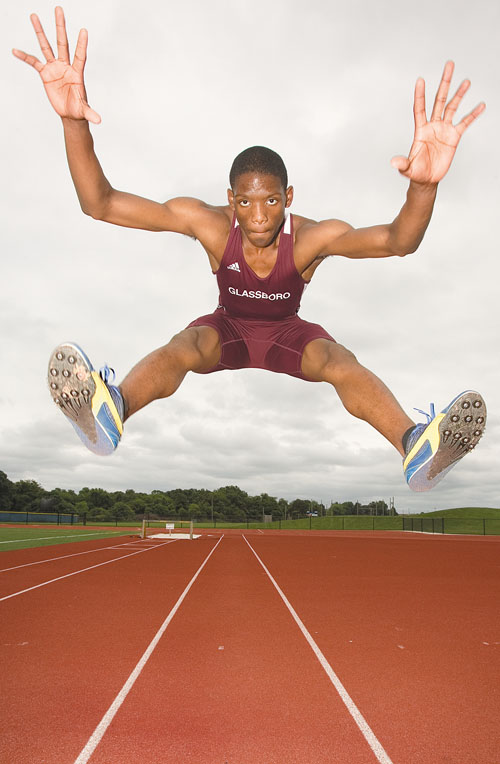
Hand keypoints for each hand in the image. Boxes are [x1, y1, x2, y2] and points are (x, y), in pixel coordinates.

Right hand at [12, 6, 100, 123]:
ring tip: (34, 16)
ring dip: (40, 31)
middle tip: (59, 9)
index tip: (84, 30)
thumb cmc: (79, 110)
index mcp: (77, 73)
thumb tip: (98, 121)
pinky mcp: (45, 74)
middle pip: (63, 43)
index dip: (82, 44)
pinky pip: (33, 62)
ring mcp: (55, 68)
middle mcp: (66, 66)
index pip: (80, 55)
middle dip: (60, 26)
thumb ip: (90, 114)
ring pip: (47, 46)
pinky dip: (24, 56)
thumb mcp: (84, 111)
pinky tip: (15, 50)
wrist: (70, 113)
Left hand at [391, 61, 484, 184]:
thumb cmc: (415, 172)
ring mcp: (444, 129)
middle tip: (449, 65)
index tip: (420, 80)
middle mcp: (433, 125)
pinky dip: (473, 115)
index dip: (420, 95)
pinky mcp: (454, 137)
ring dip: (459, 94)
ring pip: (452, 107)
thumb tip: (393, 162)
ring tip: (466, 81)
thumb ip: (402, 164)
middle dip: (444, 83)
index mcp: (420, 130)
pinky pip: (465, 123)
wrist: (427, 179)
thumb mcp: (407, 169)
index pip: (419, 108)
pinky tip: (481, 105)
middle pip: (439, 100)